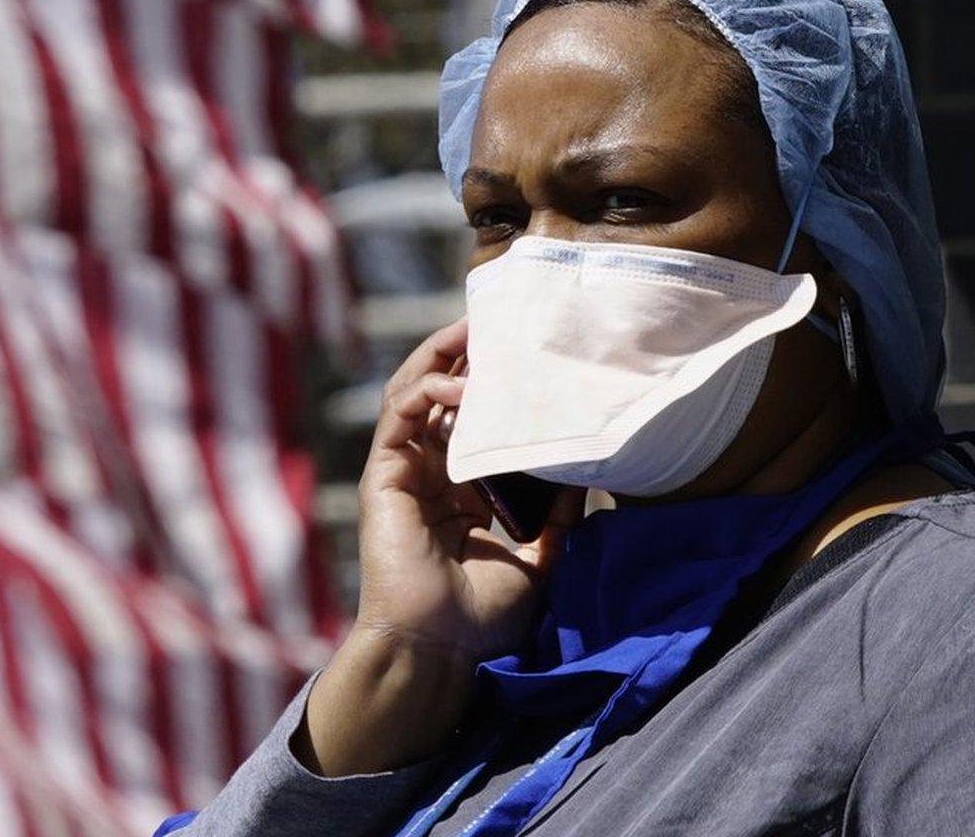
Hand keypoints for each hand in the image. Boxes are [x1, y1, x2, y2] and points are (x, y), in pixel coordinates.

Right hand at [296, 318, 584, 774]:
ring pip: (414, 394)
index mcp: (461, 493)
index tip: (529, 359)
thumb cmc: (480, 617)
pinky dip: (424, 390)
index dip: (496, 388)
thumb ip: (558, 518)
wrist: (438, 648)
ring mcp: (405, 472)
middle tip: (497, 325)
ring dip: (440, 358)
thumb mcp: (538, 560)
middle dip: (465, 357)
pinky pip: (400, 416)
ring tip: (471, 330)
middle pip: (442, 397)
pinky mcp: (386, 475)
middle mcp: (431, 474)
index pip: (476, 422)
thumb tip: (588, 475)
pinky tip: (455, 380)